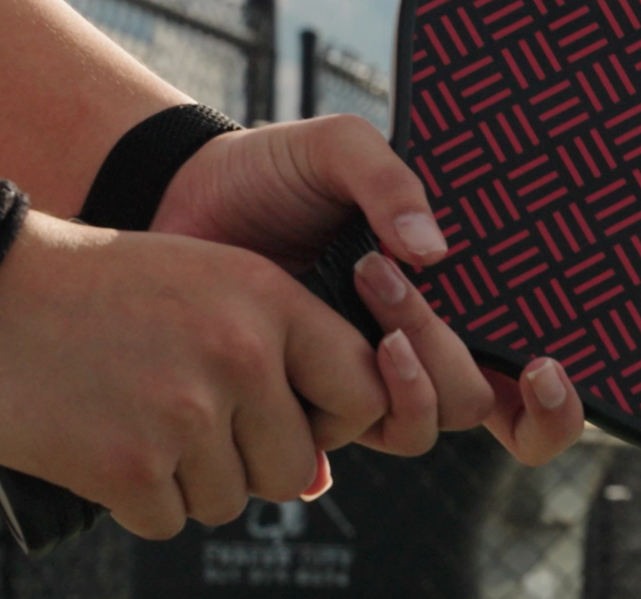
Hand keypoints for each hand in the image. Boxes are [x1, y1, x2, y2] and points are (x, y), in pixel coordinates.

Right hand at [0, 213, 392, 538]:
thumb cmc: (111, 290)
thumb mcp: (215, 284)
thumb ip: (283, 356)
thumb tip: (319, 475)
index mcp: (271, 300)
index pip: (364, 390)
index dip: (338, 418)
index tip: (302, 418)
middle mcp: (240, 354)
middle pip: (295, 466)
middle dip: (253, 462)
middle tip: (201, 427)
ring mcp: (185, 413)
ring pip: (230, 499)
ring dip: (191, 480)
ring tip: (145, 421)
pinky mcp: (127, 466)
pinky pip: (168, 521)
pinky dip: (140, 500)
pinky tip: (110, 443)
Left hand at [151, 115, 585, 463]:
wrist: (182, 193)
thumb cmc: (276, 170)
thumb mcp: (340, 148)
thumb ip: (390, 181)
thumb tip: (434, 251)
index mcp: (455, 299)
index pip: (525, 378)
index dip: (556, 402)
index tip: (544, 366)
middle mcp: (420, 351)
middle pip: (476, 402)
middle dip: (443, 347)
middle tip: (386, 270)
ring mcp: (363, 381)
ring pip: (418, 425)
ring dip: (400, 367)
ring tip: (360, 279)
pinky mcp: (306, 400)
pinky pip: (343, 438)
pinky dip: (338, 406)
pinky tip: (305, 355)